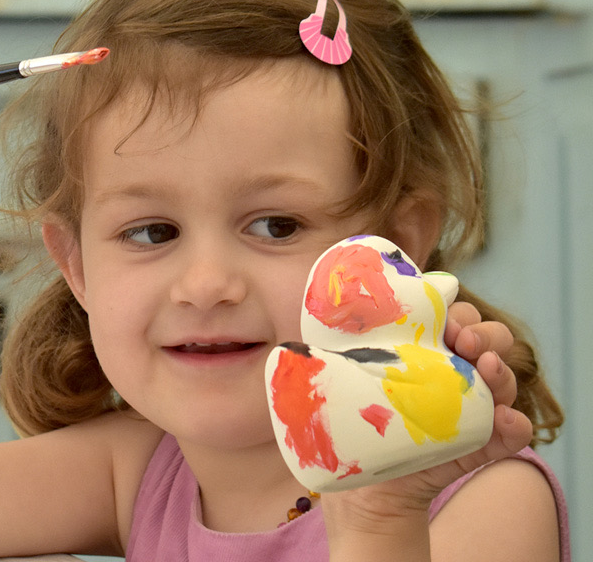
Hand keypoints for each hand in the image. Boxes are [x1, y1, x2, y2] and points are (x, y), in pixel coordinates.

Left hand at [321, 301, 532, 541]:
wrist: (358, 490)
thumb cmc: (347, 426)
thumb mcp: (331, 386)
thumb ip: (318, 361)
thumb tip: (286, 349)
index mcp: (420, 351)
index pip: (451, 316)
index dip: (454, 310)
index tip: (444, 316)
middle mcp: (450, 374)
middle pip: (485, 340)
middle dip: (484, 332)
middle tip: (464, 340)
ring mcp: (469, 410)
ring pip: (502, 379)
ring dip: (503, 370)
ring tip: (487, 369)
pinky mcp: (477, 447)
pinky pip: (509, 436)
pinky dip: (514, 428)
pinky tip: (507, 422)